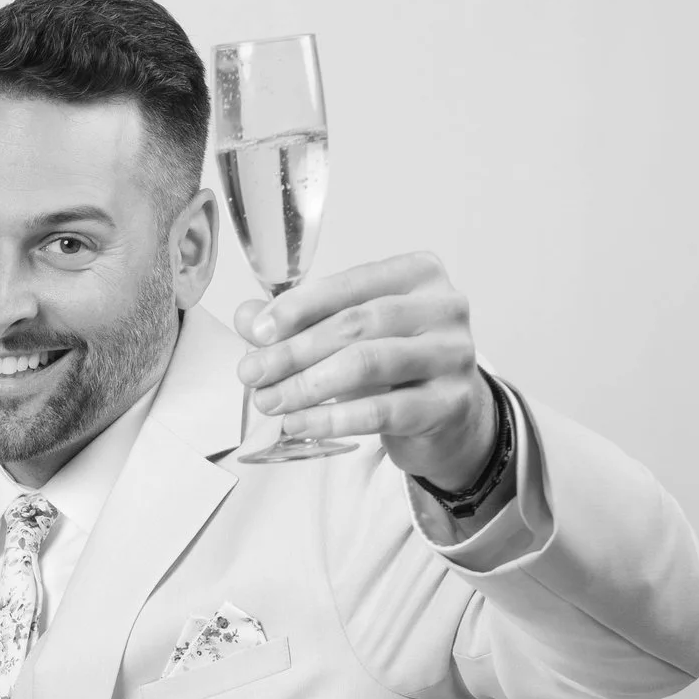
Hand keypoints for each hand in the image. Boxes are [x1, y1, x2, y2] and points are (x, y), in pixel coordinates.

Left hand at [234, 253, 497, 492]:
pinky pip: (381, 410)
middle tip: (252, 373)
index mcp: (419, 274)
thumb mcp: (351, 336)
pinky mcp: (448, 403)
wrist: (452, 417)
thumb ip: (301, 321)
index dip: (299, 306)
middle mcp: (443, 306)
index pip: (351, 284)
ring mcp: (452, 354)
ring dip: (308, 385)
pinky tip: (299, 424)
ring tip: (269, 402)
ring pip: (368, 363)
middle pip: (356, 324)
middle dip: (295, 350)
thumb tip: (247, 317)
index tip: (257, 331)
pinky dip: (332, 418)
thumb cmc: (398, 367)